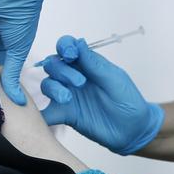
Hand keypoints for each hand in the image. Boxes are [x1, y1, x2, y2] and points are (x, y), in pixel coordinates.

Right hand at [38, 36, 163, 154]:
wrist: (132, 130)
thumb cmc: (128, 101)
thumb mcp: (115, 79)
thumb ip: (94, 64)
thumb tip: (78, 42)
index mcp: (86, 63)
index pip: (67, 47)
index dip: (64, 47)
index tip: (70, 54)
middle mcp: (73, 77)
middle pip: (53, 64)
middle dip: (62, 70)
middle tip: (80, 83)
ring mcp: (67, 95)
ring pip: (47, 84)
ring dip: (54, 88)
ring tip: (67, 99)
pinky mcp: (64, 114)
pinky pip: (46, 112)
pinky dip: (40, 113)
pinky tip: (42, 116)